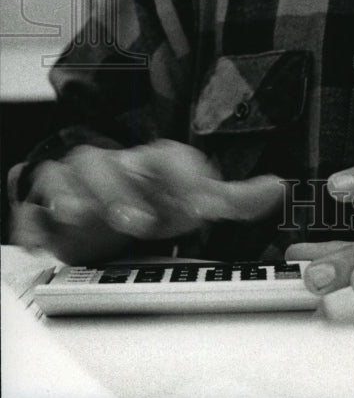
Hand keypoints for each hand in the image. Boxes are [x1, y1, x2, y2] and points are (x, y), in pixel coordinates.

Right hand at [11, 139, 283, 264]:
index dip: (188, 178)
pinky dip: (34, 221)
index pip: (170, 158)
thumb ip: (232, 198)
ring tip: (85, 218)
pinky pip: (32, 208)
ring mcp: (78, 187)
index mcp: (151, 164)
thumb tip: (277, 187)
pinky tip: (42, 240)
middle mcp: (114, 168)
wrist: (104, 210)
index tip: (205, 205)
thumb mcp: (191, 201)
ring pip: (69, 174)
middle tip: (139, 220)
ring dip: (78, 195)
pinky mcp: (48, 212)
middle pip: (110, 163)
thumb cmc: (152, 200)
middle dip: (122, 189)